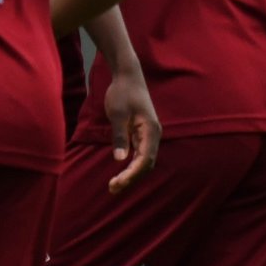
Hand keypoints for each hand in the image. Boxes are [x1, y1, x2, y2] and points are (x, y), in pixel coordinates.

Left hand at [101, 61, 160, 194]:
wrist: (128, 76)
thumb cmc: (122, 92)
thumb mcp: (117, 113)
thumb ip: (119, 136)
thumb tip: (119, 159)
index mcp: (150, 130)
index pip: (144, 159)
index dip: (132, 174)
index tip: (118, 183)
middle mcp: (153, 135)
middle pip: (146, 164)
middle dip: (131, 178)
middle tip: (112, 189)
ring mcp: (149, 135)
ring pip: (144, 162)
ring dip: (131, 175)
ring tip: (114, 186)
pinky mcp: (142, 134)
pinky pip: (140, 155)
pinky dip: (132, 167)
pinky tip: (121, 174)